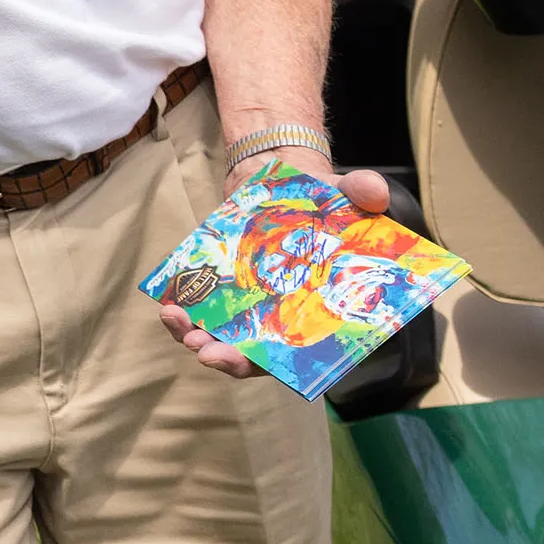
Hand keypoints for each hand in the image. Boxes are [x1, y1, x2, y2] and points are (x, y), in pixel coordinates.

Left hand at [158, 151, 391, 380]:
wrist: (282, 178)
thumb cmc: (327, 197)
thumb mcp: (348, 189)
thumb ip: (364, 190)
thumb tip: (374, 193)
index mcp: (325, 310)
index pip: (309, 352)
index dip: (286, 365)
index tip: (262, 363)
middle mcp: (288, 317)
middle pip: (260, 354)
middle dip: (231, 359)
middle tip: (205, 352)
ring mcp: (253, 306)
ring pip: (226, 338)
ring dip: (199, 338)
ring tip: (177, 322)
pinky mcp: (226, 288)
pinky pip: (204, 310)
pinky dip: (186, 311)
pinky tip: (169, 303)